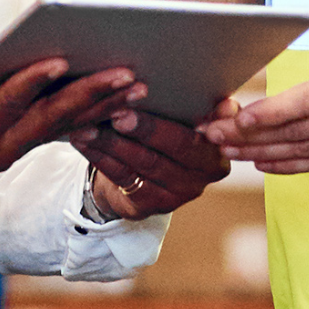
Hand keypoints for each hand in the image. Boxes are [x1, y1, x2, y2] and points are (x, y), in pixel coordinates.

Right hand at [0, 41, 138, 228]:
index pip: (7, 107)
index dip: (32, 83)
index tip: (59, 59)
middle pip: (52, 120)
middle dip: (90, 95)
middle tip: (125, 73)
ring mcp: (12, 152)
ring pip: (64, 127)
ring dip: (102, 106)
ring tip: (137, 85)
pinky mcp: (18, 147)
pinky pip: (59, 132)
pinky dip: (90, 117)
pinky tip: (118, 103)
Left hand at [77, 104, 228, 221]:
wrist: (148, 173)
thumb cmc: (170, 132)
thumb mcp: (191, 119)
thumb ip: (207, 109)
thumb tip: (226, 105)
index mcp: (218, 151)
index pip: (197, 137)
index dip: (174, 123)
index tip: (150, 104)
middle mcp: (202, 176)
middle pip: (171, 150)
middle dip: (143, 130)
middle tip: (118, 112)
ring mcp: (176, 194)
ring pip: (142, 163)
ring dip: (112, 141)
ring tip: (90, 122)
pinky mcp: (149, 204)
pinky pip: (121, 176)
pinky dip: (99, 155)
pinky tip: (82, 138)